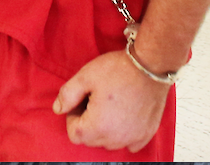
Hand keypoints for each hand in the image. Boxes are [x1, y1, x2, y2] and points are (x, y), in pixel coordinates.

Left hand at [54, 50, 170, 151]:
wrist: (150, 66)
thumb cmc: (118, 70)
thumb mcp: (84, 77)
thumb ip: (67, 95)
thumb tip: (58, 109)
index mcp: (99, 126)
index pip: (74, 135)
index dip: (73, 116)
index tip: (81, 100)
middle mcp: (117, 138)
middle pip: (91, 140)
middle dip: (87, 122)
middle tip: (94, 99)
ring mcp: (134, 138)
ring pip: (108, 142)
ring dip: (104, 128)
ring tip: (109, 104)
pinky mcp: (146, 134)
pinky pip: (128, 143)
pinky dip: (122, 133)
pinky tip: (123, 114)